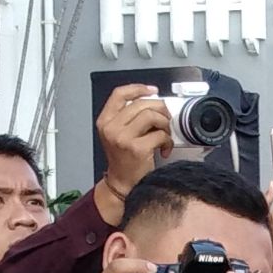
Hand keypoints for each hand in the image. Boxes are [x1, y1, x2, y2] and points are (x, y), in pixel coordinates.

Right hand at [97, 84, 172, 199]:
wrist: (122, 184)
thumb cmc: (124, 160)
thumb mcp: (117, 134)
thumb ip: (128, 117)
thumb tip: (153, 101)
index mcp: (105, 121)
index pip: (119, 94)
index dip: (138, 88)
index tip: (152, 91)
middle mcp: (111, 128)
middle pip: (141, 103)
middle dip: (159, 108)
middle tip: (165, 118)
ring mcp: (123, 138)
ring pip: (151, 116)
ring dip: (164, 124)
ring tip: (164, 134)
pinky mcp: (137, 149)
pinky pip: (160, 134)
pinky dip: (167, 141)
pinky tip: (164, 148)